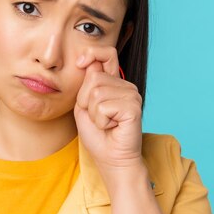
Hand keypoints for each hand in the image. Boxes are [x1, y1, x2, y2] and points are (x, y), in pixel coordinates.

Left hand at [74, 46, 144, 184]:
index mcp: (114, 83)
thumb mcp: (84, 105)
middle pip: (94, 77)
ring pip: (97, 93)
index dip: (92, 53)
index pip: (107, 54)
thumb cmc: (98, 135)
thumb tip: (90, 63)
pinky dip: (101, 121)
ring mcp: (132, 95)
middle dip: (86, 100)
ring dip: (93, 113)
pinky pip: (104, 107)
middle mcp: (126, 86)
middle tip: (97, 117)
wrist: (111, 160)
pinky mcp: (133, 107)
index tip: (80, 62)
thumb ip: (87, 84)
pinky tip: (112, 127)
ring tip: (105, 123)